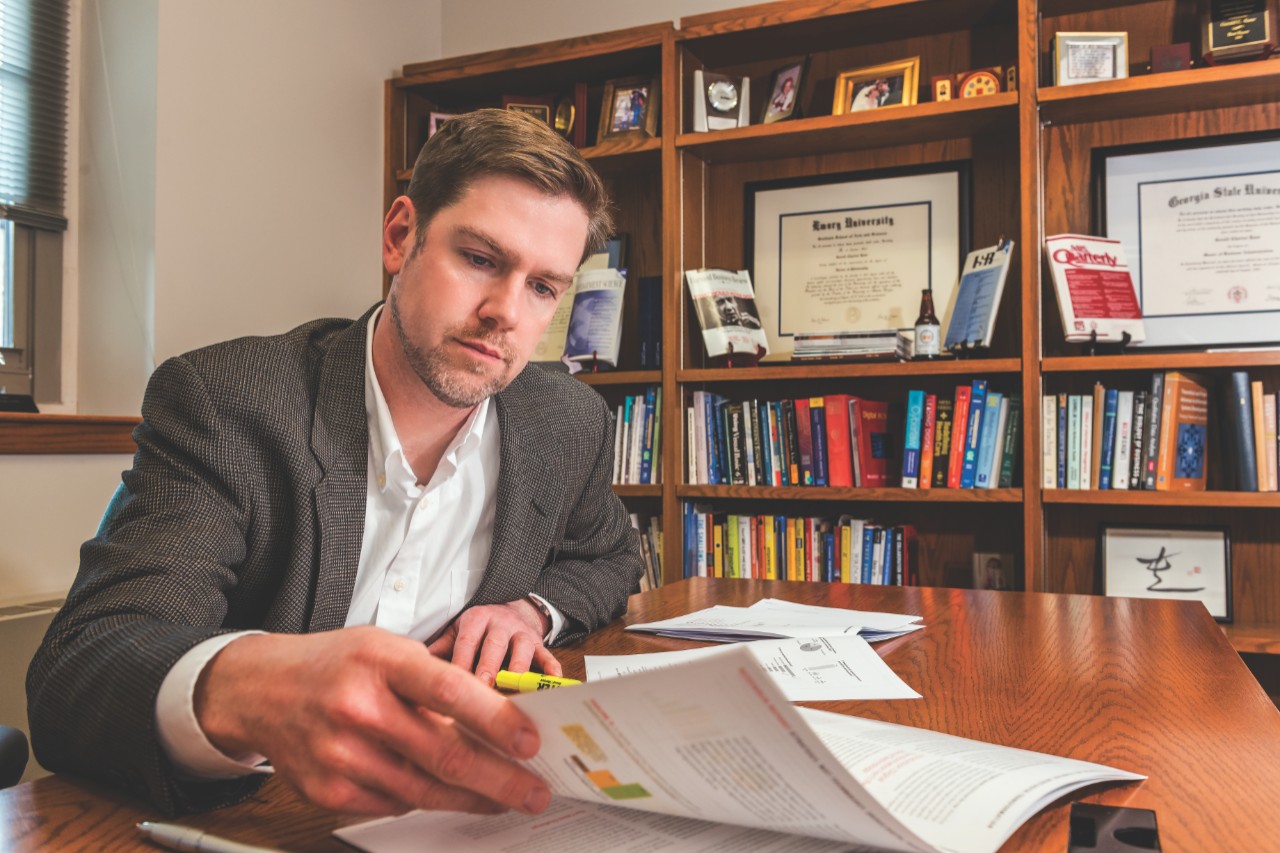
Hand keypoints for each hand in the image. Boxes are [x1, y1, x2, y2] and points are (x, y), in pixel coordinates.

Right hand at [194, 626, 550, 815]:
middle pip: (443, 754)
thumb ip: (435, 681)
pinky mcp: (327, 790)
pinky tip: (443, 793)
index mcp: (379, 660)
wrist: (259, 689)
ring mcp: (339, 754)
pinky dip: (423, 799)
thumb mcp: (386, 649)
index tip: (529, 741)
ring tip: (504, 798)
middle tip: (534, 790)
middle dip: (500, 779)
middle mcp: (358, 707)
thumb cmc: (337, 665)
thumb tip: (497, 719)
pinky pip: (393, 804)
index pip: (448, 690)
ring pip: (423, 790)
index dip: (495, 718)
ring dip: (472, 799)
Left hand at [427, 599, 562, 684]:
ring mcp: (522, 633)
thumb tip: (410, 667)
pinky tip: (552, 682)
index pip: (466, 642)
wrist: (511, 608)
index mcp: (476, 620)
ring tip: (513, 688)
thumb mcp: (457, 630)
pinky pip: (548, 656)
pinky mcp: (539, 643)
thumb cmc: (479, 628)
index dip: (460, 663)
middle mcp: (500, 624)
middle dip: (488, 668)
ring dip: (518, 669)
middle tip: (482, 689)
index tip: (452, 686)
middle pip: (494, 646)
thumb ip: (439, 649)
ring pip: (522, 650)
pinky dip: (551, 669)